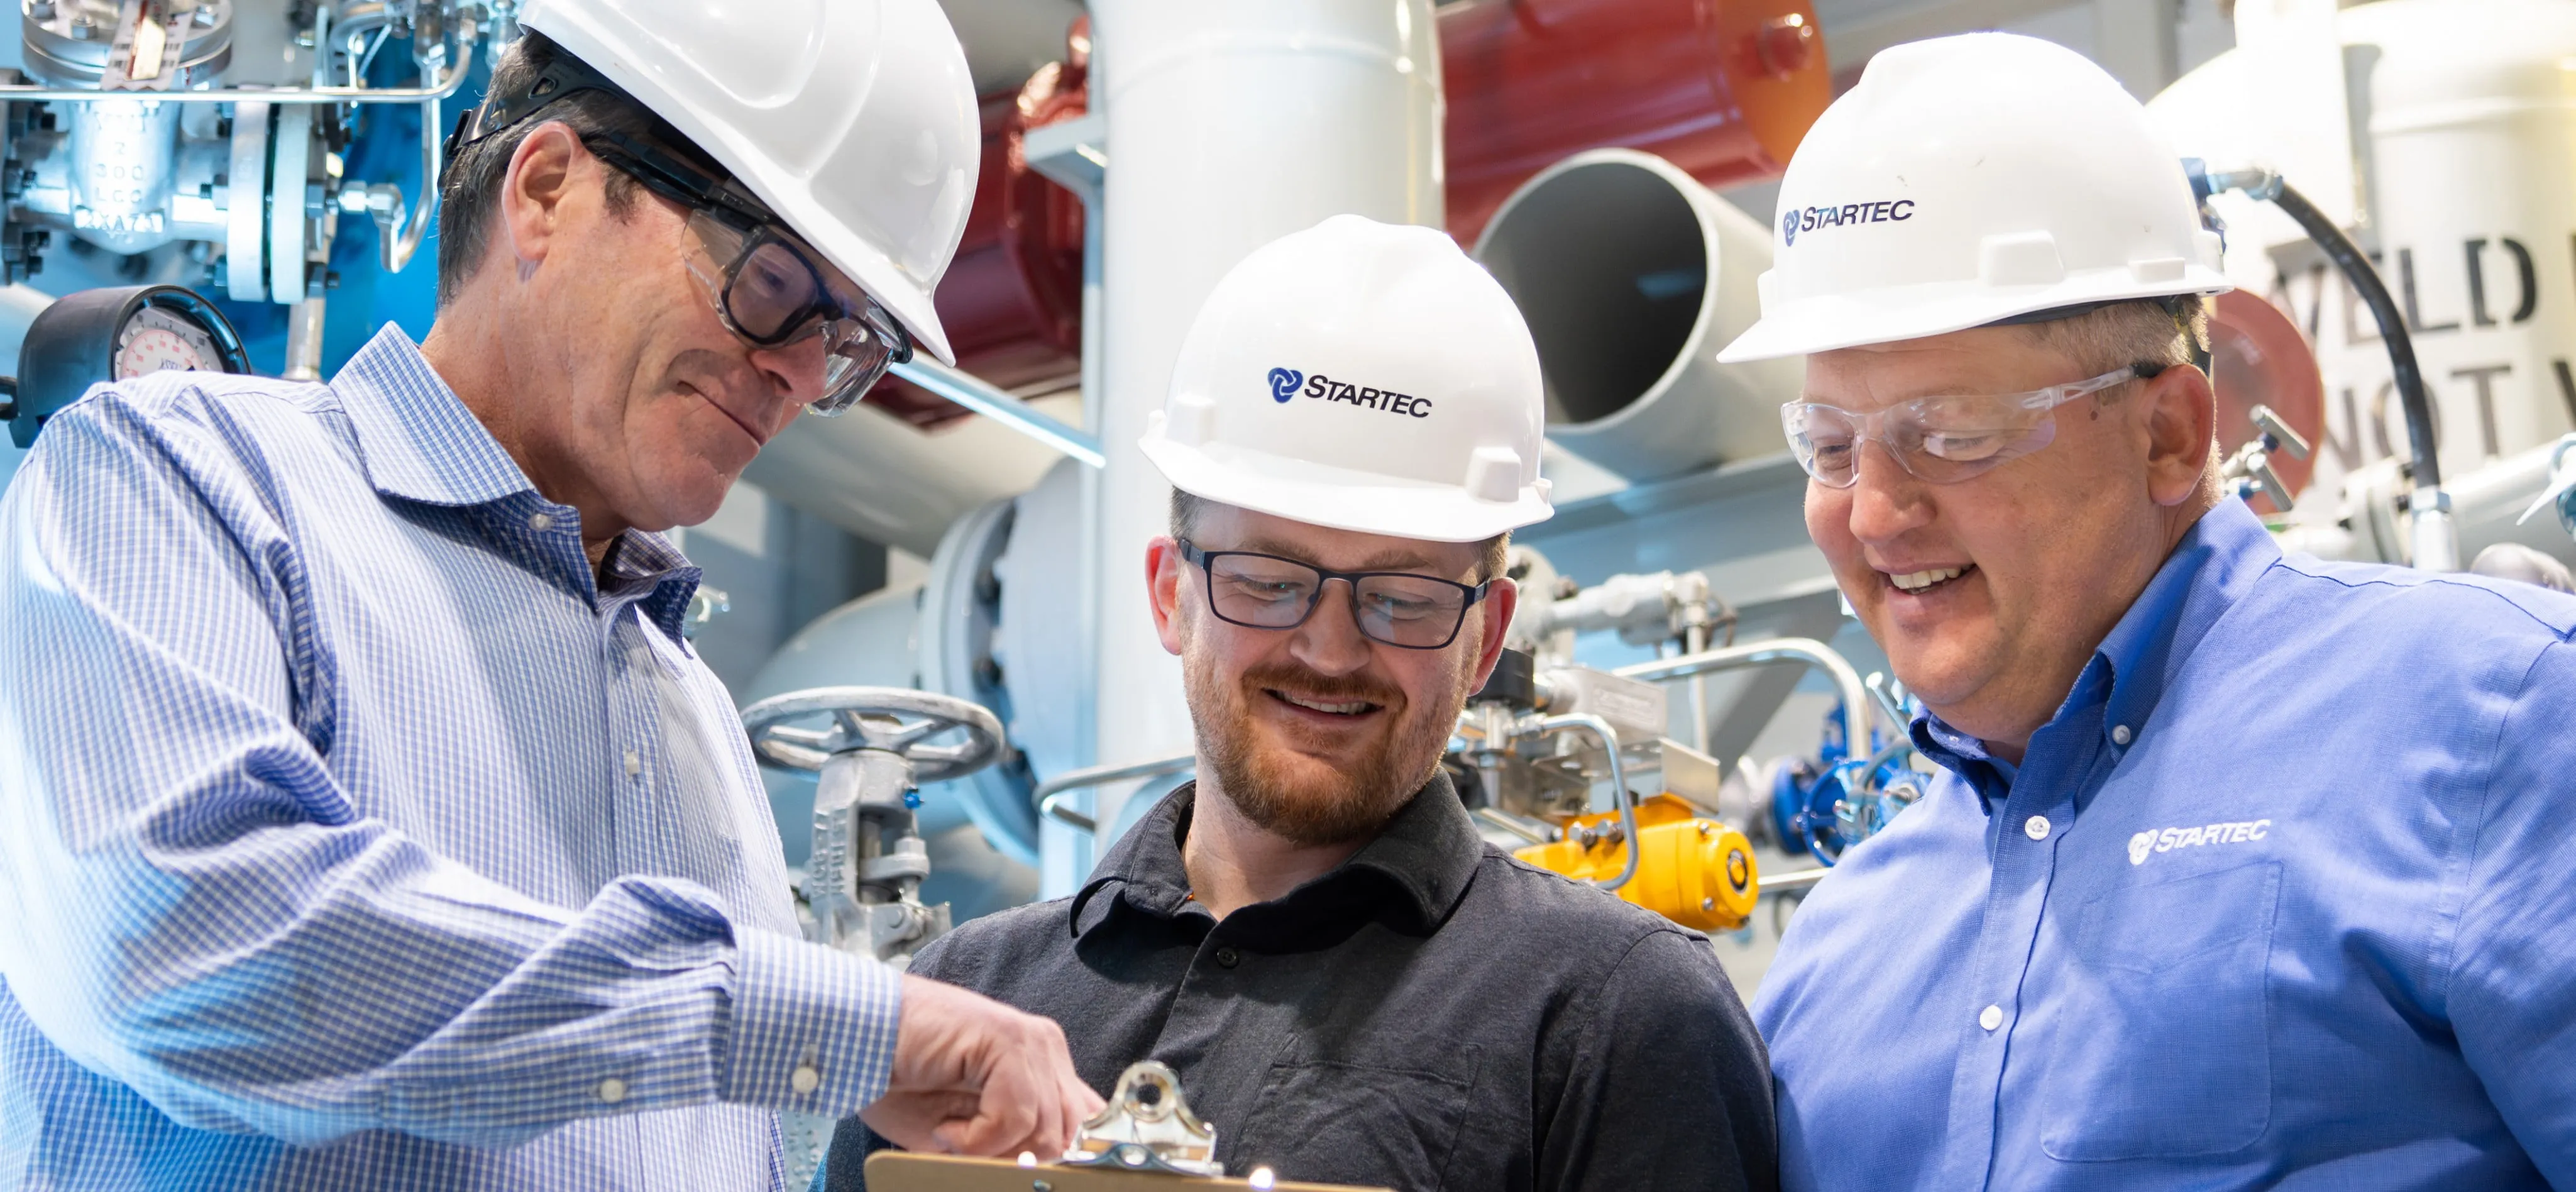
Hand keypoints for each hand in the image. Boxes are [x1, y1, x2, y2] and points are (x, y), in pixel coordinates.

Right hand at [859, 974, 1103, 1157]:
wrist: (855, 1044)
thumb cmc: (902, 1084)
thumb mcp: (969, 1131)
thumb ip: (1016, 1142)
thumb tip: (1051, 1171)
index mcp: (1043, 1067)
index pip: (1085, 1124)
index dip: (1056, 1159)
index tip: (1012, 1172)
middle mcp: (1045, 1047)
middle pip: (1068, 1135)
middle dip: (1018, 1158)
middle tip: (965, 1150)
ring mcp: (1030, 1040)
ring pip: (1046, 1132)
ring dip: (990, 1150)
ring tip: (947, 1131)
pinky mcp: (1008, 1041)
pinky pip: (1017, 1117)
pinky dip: (976, 1139)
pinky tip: (944, 1126)